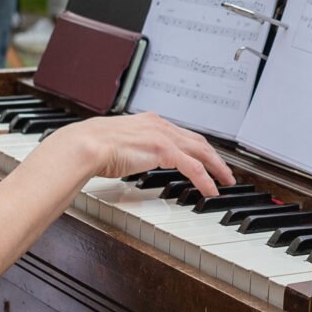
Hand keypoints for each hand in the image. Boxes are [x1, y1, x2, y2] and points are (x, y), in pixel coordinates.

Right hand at [52, 112, 233, 196]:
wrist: (85, 145)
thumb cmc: (93, 147)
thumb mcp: (118, 144)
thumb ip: (132, 149)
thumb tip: (132, 159)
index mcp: (149, 121)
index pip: (182, 134)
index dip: (198, 148)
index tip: (207, 158)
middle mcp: (159, 125)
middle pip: (198, 141)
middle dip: (215, 157)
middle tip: (225, 171)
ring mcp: (163, 136)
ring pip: (201, 152)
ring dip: (216, 168)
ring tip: (226, 181)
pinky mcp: (164, 150)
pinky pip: (192, 167)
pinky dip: (205, 179)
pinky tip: (211, 190)